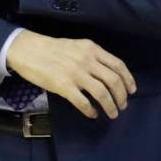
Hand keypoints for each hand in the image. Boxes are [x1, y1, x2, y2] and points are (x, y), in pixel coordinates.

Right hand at [6, 31, 136, 118]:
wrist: (29, 50)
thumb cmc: (53, 49)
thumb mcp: (78, 46)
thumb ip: (93, 57)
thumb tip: (108, 74)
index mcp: (92, 49)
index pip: (118, 65)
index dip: (128, 80)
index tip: (132, 90)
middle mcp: (87, 60)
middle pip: (113, 81)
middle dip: (121, 96)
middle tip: (122, 106)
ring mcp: (76, 74)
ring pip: (102, 93)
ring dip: (110, 106)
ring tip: (112, 113)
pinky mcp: (63, 86)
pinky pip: (83, 102)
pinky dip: (91, 110)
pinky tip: (93, 114)